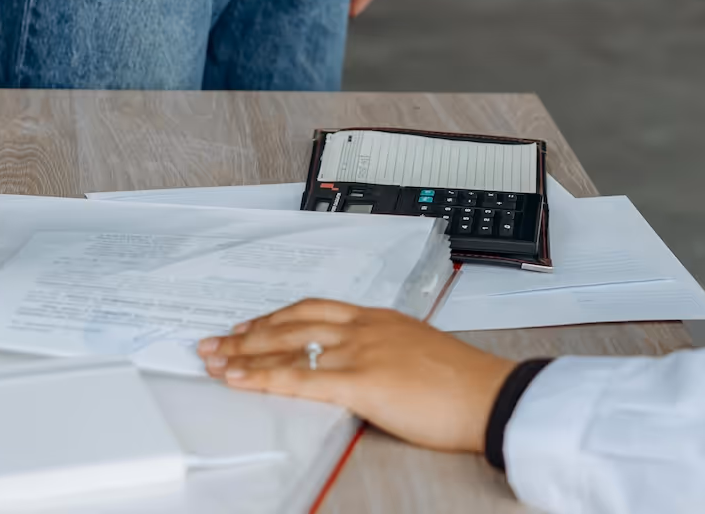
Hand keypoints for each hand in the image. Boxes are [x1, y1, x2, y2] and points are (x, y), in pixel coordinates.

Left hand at [198, 301, 513, 452]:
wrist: (490, 394)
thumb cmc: (463, 382)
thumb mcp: (417, 353)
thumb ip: (386, 354)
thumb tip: (366, 369)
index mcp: (377, 318)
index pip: (313, 310)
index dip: (276, 318)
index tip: (250, 325)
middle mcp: (363, 327)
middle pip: (292, 323)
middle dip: (248, 333)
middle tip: (216, 341)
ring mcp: (361, 351)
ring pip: (288, 347)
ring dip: (244, 354)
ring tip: (214, 360)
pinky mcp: (361, 382)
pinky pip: (300, 378)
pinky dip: (263, 378)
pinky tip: (240, 380)